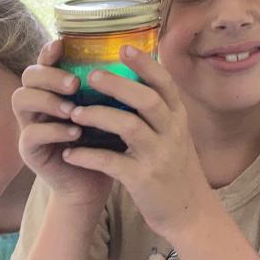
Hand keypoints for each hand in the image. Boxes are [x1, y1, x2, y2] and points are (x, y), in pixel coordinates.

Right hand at [12, 40, 111, 209]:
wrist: (96, 182)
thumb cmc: (106, 141)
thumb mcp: (111, 109)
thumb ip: (111, 87)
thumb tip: (135, 54)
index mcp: (56, 89)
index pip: (45, 62)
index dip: (49, 52)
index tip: (61, 44)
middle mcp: (38, 103)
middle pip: (28, 76)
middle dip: (49, 75)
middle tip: (74, 83)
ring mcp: (30, 125)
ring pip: (21, 100)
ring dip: (47, 100)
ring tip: (73, 109)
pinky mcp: (30, 150)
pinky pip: (31, 134)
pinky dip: (53, 131)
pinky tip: (74, 133)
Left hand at [60, 46, 212, 241]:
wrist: (189, 212)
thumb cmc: (175, 169)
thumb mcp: (175, 136)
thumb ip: (159, 113)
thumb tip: (130, 84)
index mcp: (178, 118)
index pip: (165, 84)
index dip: (145, 64)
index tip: (124, 47)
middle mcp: (172, 133)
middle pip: (147, 99)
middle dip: (118, 84)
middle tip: (90, 75)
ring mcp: (159, 156)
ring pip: (129, 127)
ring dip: (99, 116)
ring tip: (74, 113)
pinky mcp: (143, 179)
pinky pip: (112, 162)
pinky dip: (89, 155)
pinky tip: (70, 153)